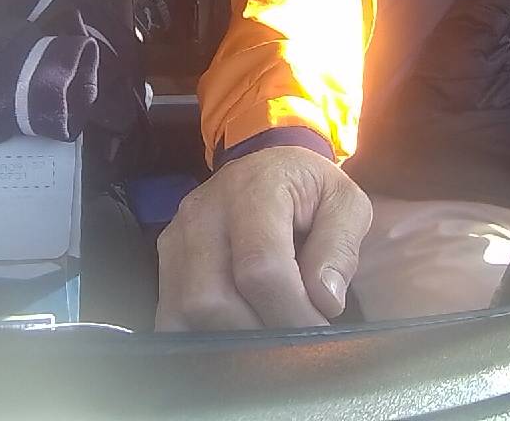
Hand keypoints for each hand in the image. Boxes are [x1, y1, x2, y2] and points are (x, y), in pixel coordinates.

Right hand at [155, 146, 372, 330]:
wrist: (266, 169)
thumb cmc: (308, 189)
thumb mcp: (345, 203)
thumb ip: (341, 247)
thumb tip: (324, 299)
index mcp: (253, 189)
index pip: (260, 266)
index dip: (292, 311)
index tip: (318, 329)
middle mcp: (203, 211)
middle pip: (213, 300)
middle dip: (259, 332)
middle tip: (293, 338)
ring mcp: (176, 237)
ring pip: (186, 314)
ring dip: (231, 338)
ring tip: (267, 333)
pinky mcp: (164, 260)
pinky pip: (170, 318)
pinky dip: (201, 338)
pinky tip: (236, 334)